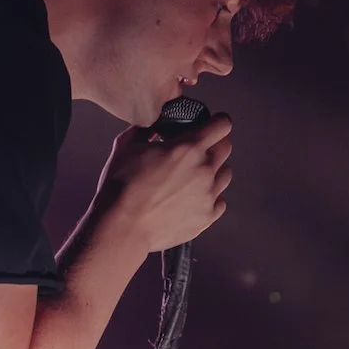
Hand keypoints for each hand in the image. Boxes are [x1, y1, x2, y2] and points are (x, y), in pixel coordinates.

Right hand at [97, 113, 233, 255]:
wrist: (122, 226)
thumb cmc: (121, 186)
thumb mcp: (126, 146)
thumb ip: (144, 131)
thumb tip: (151, 128)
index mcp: (189, 147)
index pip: (222, 125)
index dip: (217, 122)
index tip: (212, 125)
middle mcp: (205, 169)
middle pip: (226, 148)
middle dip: (214, 145)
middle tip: (197, 152)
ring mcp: (208, 195)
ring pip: (225, 175)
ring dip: (214, 171)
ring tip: (194, 177)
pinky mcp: (207, 217)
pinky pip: (220, 202)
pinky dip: (210, 198)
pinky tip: (193, 198)